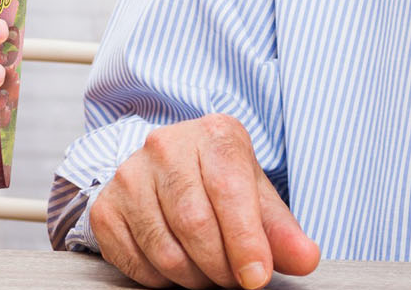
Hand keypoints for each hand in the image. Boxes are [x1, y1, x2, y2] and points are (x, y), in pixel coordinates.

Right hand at [89, 114, 318, 288]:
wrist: (169, 167)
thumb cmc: (219, 180)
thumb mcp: (256, 196)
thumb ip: (282, 231)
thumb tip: (305, 259)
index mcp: (214, 135)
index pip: (229, 192)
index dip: (245, 242)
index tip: (257, 276)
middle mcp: (165, 147)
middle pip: (195, 224)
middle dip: (221, 266)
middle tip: (234, 279)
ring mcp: (129, 176)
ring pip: (165, 249)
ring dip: (194, 277)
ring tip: (209, 274)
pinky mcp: (105, 207)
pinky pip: (135, 261)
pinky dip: (162, 280)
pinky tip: (178, 267)